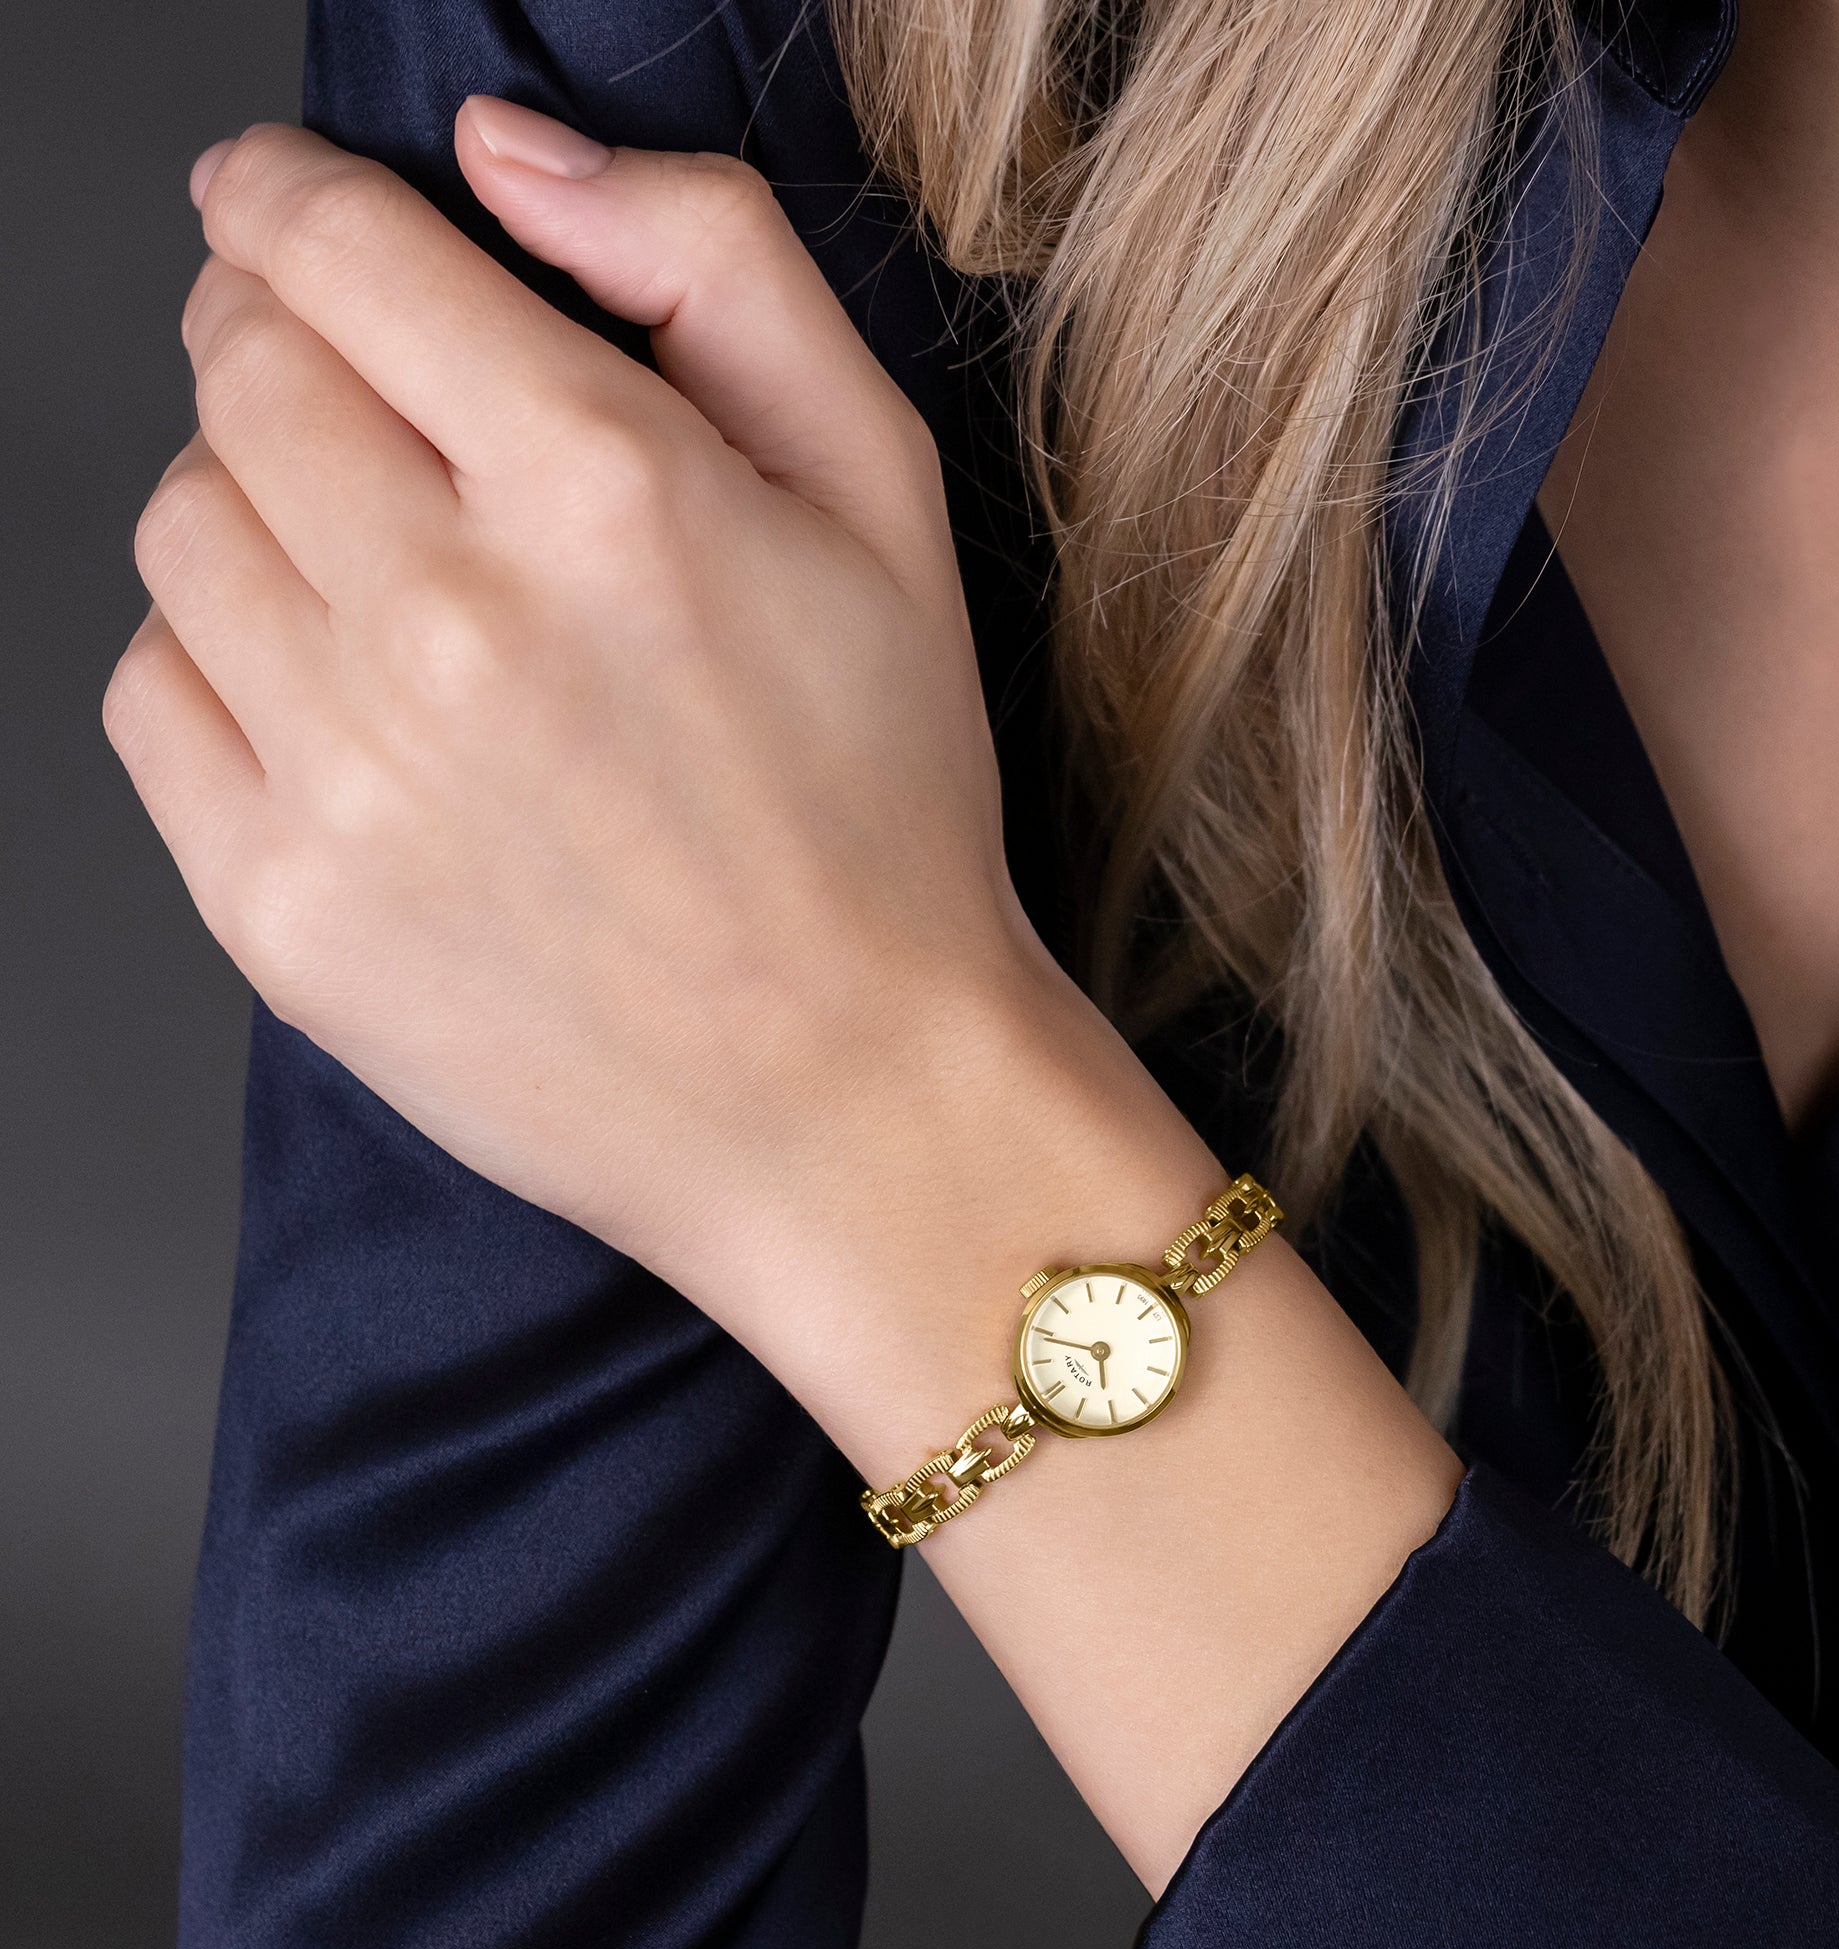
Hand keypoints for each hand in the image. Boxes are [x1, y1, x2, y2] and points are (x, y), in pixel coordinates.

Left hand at [108, 103, 1073, 1341]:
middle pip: (234, 372)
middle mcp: (452, 624)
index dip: (283, 195)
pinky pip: (152, 694)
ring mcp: (348, 779)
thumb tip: (510, 153)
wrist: (849, 1100)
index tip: (275, 202)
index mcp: (606, 493)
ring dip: (253, 504)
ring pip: (177, 527)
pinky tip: (347, 705)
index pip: (334, 248)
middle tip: (353, 390)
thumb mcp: (883, 497)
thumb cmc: (883, 812)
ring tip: (382, 575)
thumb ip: (715, 266)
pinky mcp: (282, 911)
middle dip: (273, 339)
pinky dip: (218, 661)